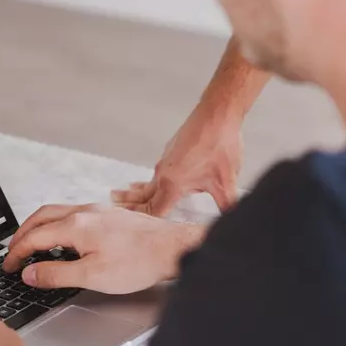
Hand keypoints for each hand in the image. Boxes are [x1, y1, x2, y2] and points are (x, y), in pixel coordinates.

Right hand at [2, 204, 205, 293]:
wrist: (173, 248)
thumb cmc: (139, 262)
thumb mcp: (92, 275)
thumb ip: (57, 274)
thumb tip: (31, 273)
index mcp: (76, 226)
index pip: (34, 237)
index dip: (17, 253)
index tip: (9, 266)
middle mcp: (85, 212)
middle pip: (41, 217)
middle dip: (22, 235)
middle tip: (13, 252)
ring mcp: (98, 210)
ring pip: (57, 212)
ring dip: (39, 227)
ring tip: (33, 244)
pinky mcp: (110, 215)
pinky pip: (73, 214)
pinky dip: (57, 225)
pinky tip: (65, 239)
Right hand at [112, 106, 242, 215]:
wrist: (217, 114)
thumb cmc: (220, 144)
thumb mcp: (226, 182)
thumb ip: (228, 206)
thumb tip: (232, 222)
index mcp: (172, 184)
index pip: (154, 211)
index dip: (144, 223)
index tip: (134, 232)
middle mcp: (164, 173)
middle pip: (143, 196)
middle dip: (129, 205)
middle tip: (113, 209)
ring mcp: (167, 160)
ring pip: (148, 182)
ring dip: (137, 191)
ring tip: (123, 193)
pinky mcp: (172, 151)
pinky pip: (157, 171)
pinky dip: (150, 179)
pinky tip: (154, 180)